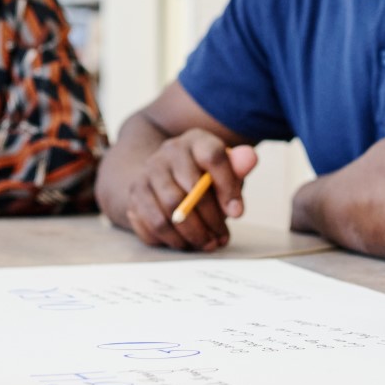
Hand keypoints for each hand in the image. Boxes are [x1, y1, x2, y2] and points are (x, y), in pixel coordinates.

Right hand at [124, 130, 257, 252]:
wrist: (165, 173)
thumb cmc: (203, 173)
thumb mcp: (224, 167)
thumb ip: (239, 165)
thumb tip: (250, 159)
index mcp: (196, 140)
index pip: (213, 156)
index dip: (227, 186)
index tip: (237, 213)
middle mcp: (168, 153)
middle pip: (190, 190)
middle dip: (210, 220)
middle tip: (222, 237)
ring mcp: (147, 173)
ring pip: (170, 211)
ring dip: (192, 234)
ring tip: (207, 243)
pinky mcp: (135, 195)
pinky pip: (152, 224)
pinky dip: (171, 239)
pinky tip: (186, 243)